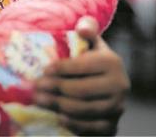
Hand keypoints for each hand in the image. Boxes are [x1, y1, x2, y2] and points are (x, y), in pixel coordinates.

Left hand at [34, 16, 129, 134]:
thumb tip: (82, 28)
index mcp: (112, 62)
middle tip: (36, 87)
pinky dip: (74, 124)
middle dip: (55, 88)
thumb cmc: (91, 59)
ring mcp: (117, 107)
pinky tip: (58, 116)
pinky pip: (93, 128)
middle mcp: (120, 85)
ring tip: (39, 100)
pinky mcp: (113, 125)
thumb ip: (86, 28)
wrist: (107, 85)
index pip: (82, 66)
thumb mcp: (91, 41)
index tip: (43, 70)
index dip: (60, 68)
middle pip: (81, 90)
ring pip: (85, 109)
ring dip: (58, 105)